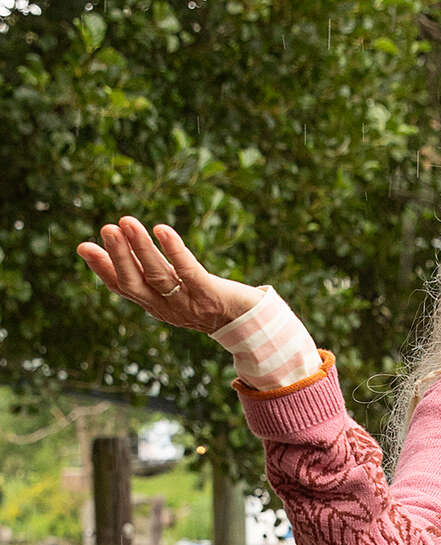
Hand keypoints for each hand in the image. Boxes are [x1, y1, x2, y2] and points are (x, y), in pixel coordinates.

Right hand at [76, 216, 263, 331]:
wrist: (251, 322)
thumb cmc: (208, 298)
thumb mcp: (174, 287)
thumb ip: (151, 272)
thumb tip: (122, 242)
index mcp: (155, 305)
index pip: (123, 287)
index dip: (103, 269)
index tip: (84, 247)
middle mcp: (167, 308)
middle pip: (136, 283)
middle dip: (120, 256)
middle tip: (107, 229)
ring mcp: (188, 304)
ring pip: (159, 275)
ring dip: (142, 248)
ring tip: (127, 222)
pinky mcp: (209, 295)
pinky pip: (189, 272)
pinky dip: (175, 251)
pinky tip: (163, 230)